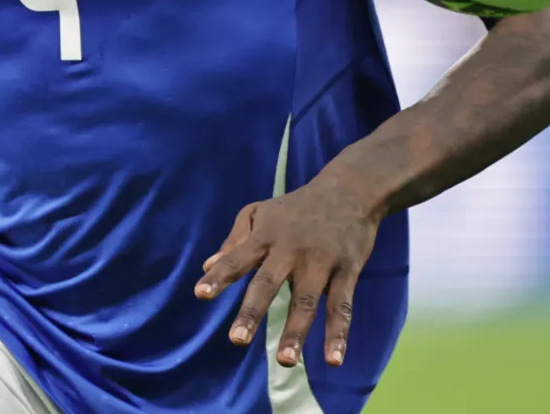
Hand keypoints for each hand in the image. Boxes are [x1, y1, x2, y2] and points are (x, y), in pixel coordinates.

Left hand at [193, 174, 381, 368]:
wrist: (350, 189)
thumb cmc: (297, 207)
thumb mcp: (260, 212)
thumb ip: (235, 239)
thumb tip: (207, 266)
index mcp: (266, 237)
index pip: (237, 258)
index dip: (219, 276)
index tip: (200, 294)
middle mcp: (290, 251)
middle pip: (268, 283)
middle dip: (252, 311)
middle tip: (237, 339)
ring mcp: (320, 262)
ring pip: (306, 301)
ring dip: (296, 332)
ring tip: (285, 361)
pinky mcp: (347, 271)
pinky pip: (341, 306)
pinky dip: (338, 334)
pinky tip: (334, 359)